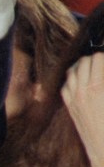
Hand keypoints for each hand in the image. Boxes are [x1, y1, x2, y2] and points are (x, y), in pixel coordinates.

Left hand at [62, 52, 103, 166]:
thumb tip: (102, 73)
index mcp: (99, 87)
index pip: (98, 58)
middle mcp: (83, 90)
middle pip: (84, 62)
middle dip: (96, 59)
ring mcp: (74, 99)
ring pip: (72, 72)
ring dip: (83, 66)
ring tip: (94, 68)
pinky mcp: (70, 107)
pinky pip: (66, 86)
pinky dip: (73, 79)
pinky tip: (82, 80)